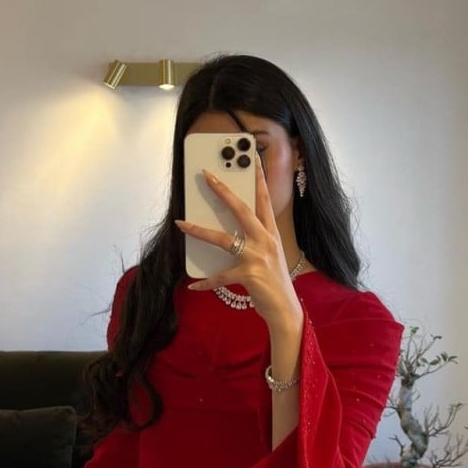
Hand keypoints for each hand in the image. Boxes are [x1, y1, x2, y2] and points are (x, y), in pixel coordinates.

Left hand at [174, 152, 300, 326]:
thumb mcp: (269, 256)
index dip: (258, 178)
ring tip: (181, 224)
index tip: (252, 157)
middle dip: (223, 191)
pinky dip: (206, 282)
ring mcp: (258, 257)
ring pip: (224, 239)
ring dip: (200, 231)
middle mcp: (266, 241)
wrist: (286, 310)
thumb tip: (232, 232)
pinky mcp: (249, 275)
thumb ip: (255, 241)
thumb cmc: (275, 282)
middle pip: (242, 210)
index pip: (264, 200)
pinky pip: (220, 276)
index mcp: (271, 234)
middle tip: (207, 176)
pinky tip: (193, 285)